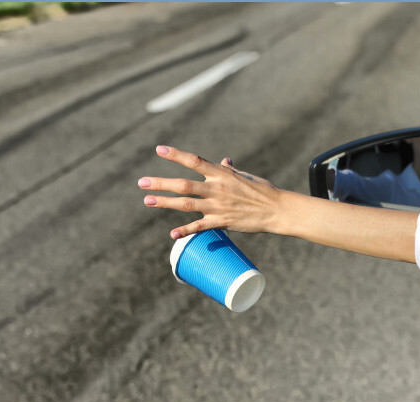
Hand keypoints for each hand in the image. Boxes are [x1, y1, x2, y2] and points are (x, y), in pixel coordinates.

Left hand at [139, 146, 282, 238]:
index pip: (194, 161)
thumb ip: (230, 170)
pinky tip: (172, 234)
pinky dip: (186, 230)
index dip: (176, 155)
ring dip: (165, 203)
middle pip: (184, 185)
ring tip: (148, 200)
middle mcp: (217, 188)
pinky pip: (200, 227)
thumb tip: (223, 160)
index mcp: (222, 174)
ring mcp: (218, 206)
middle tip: (142, 182)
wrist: (277, 210)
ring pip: (186, 204)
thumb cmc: (263, 191)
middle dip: (161, 183)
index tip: (159, 150)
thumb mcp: (245, 176)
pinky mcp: (222, 222)